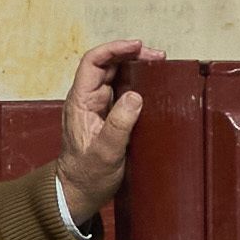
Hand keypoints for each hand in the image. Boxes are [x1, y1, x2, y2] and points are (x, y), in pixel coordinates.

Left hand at [53, 33, 152, 233]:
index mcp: (80, 102)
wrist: (79, 193)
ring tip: (159, 65)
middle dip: (132, 54)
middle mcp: (87, 99)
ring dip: (136, 65)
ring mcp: (98, 106)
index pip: (93, 62)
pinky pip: (122, 89)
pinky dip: (138, 81)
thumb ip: (119, 125)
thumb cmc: (87, 175)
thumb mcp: (105, 153)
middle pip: (107, 64)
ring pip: (116, 74)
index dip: (114, 49)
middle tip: (158, 57)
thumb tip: (135, 96)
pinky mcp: (108, 115)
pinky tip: (153, 84)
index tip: (137, 46)